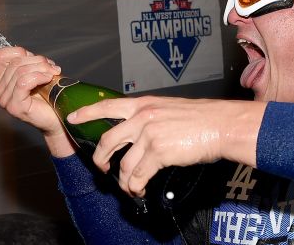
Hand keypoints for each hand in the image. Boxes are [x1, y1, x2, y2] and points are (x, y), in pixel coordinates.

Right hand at [0, 46, 73, 156]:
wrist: (57, 119)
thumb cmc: (48, 97)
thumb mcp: (36, 73)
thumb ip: (28, 62)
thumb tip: (26, 53)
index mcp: (1, 80)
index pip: (1, 55)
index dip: (20, 52)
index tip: (36, 59)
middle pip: (15, 62)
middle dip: (37, 61)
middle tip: (52, 67)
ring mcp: (5, 100)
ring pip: (20, 71)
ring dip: (41, 69)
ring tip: (53, 73)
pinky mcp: (14, 106)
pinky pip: (23, 82)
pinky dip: (38, 77)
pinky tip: (48, 78)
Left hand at [69, 96, 263, 196]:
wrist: (221, 125)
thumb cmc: (200, 117)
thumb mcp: (167, 108)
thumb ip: (148, 116)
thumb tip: (137, 132)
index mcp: (142, 105)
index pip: (106, 106)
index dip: (87, 113)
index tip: (72, 118)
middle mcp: (141, 117)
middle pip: (107, 140)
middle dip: (100, 158)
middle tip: (101, 167)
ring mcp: (148, 135)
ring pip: (123, 164)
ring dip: (123, 181)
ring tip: (129, 187)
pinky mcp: (158, 152)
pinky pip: (138, 175)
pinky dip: (136, 186)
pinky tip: (140, 189)